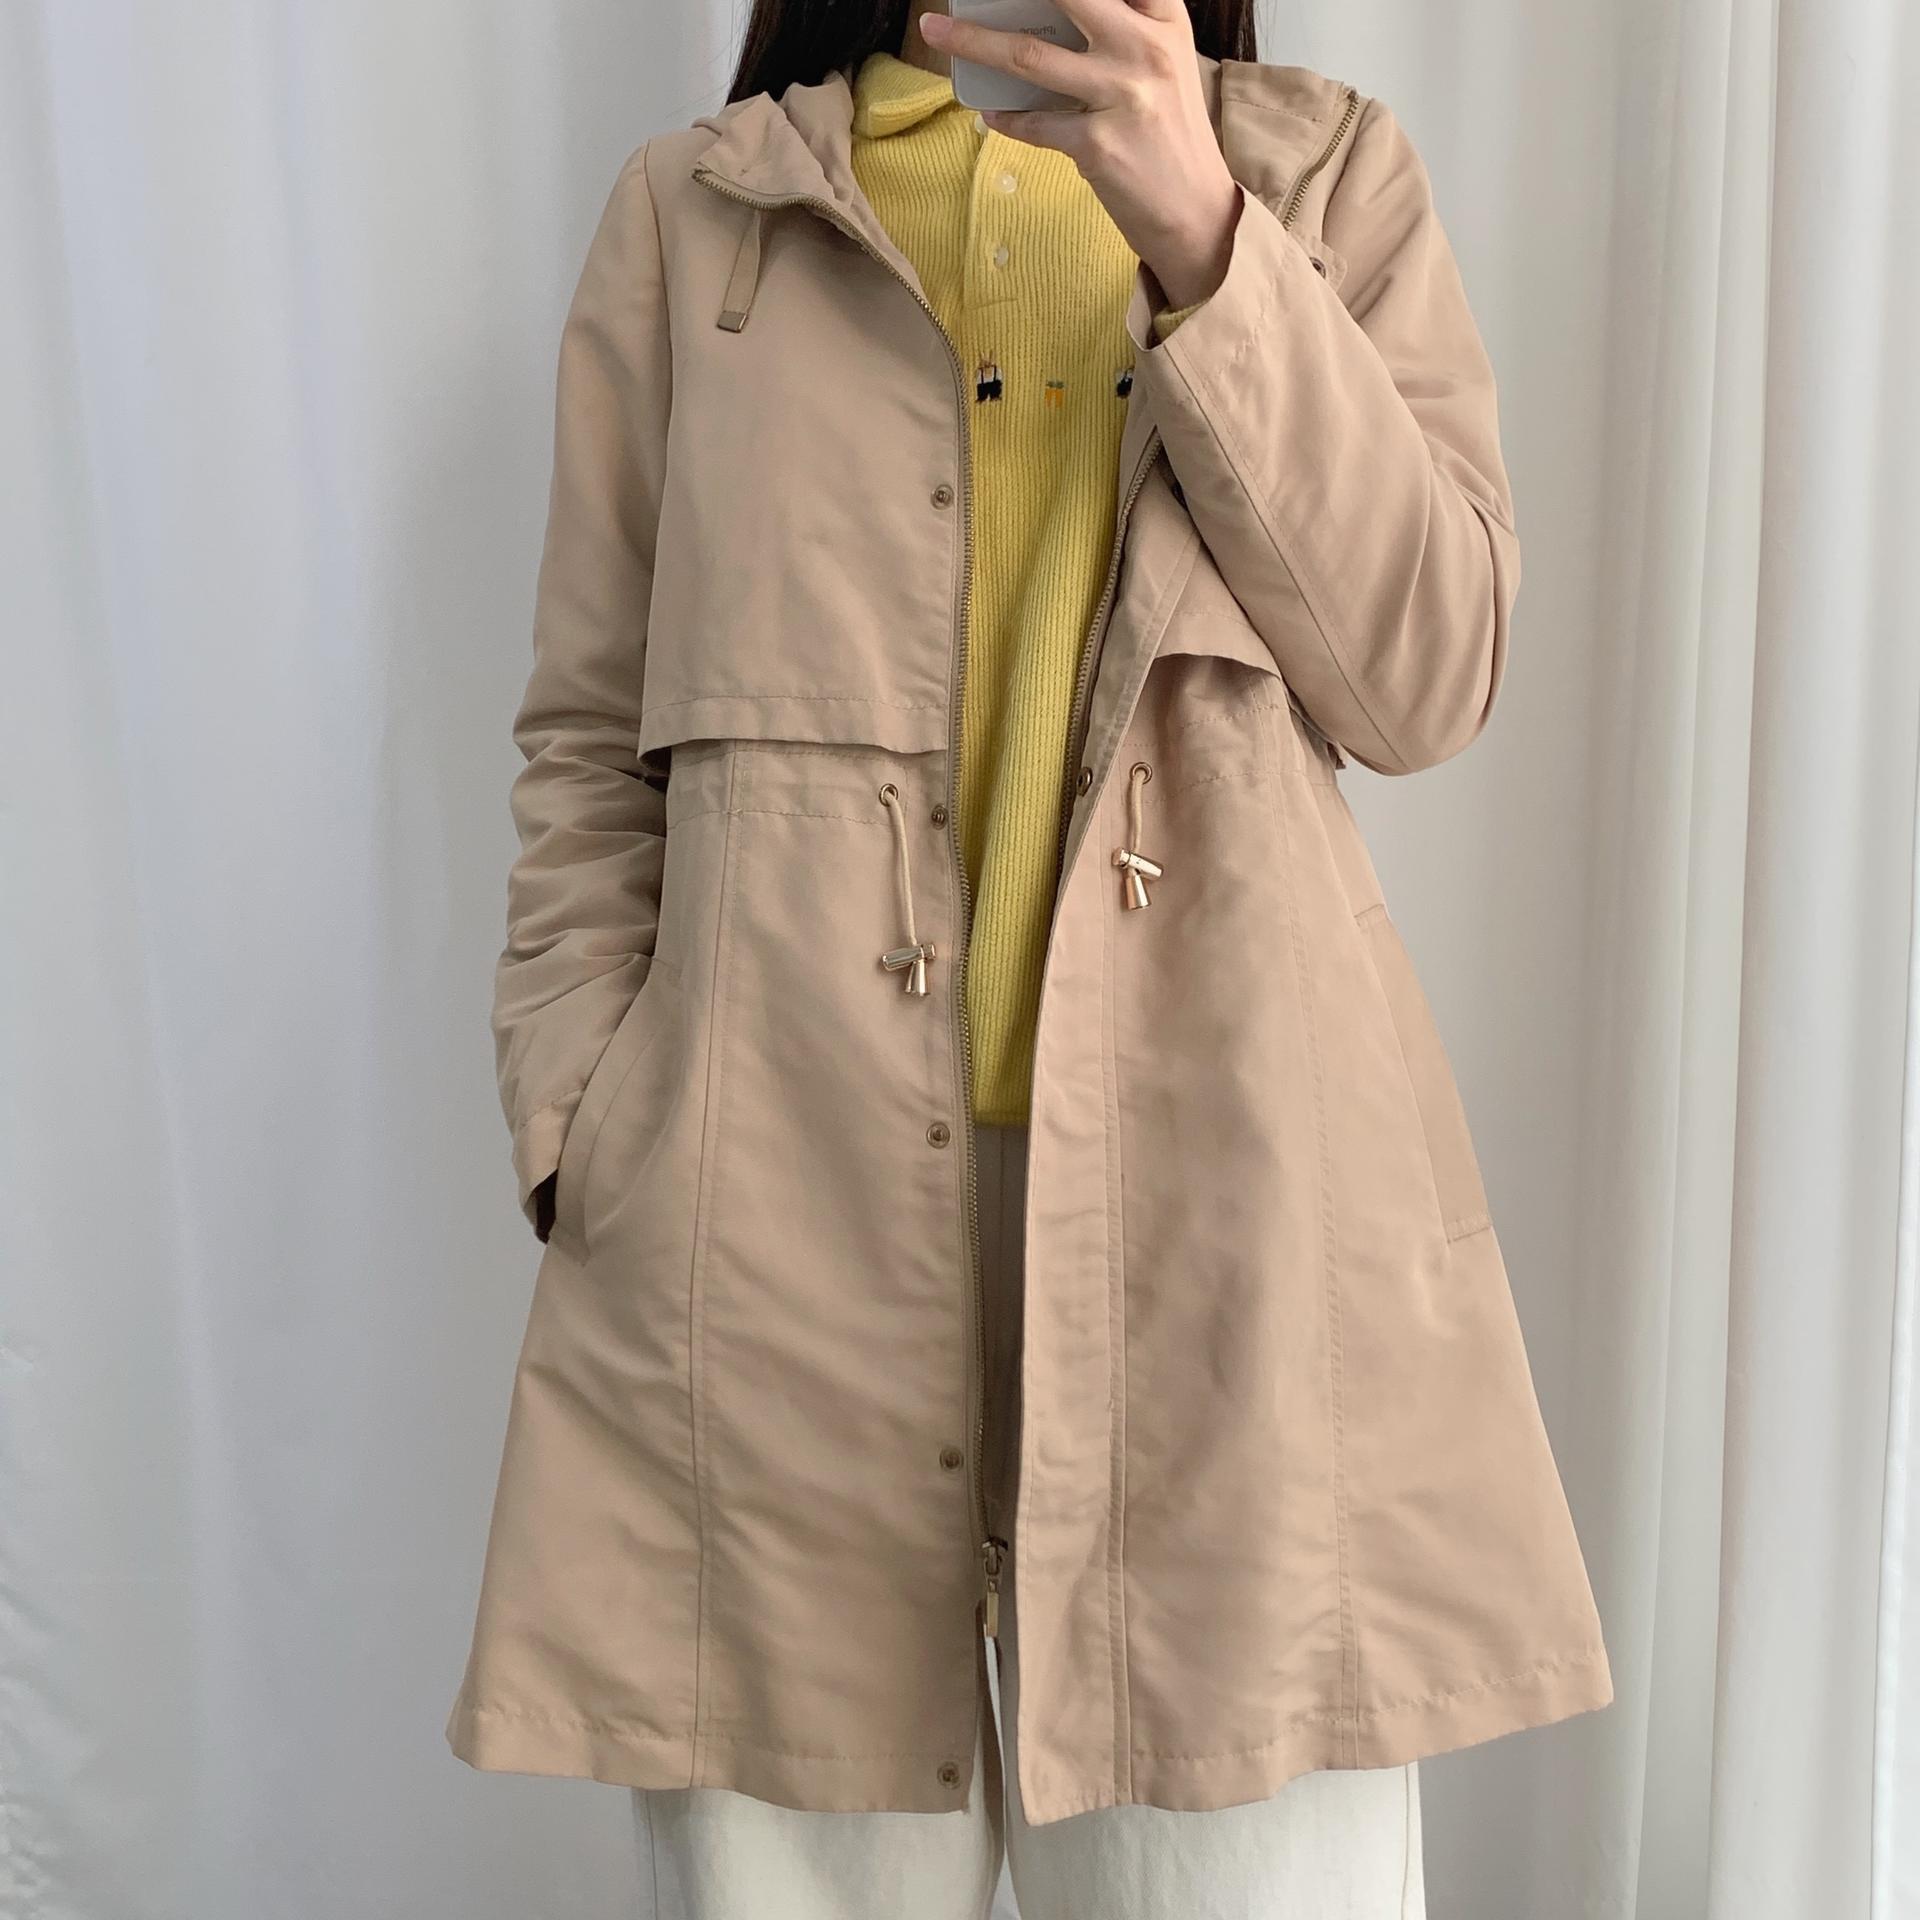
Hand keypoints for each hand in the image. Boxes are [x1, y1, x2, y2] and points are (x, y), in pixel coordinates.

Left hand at [917, 0, 1240, 308]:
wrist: (1196, 214)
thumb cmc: (1172, 137)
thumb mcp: (1164, 66)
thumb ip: (1123, 30)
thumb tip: (1051, 13)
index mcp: (1164, 23)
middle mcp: (1144, 50)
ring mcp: (1120, 97)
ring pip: (1029, 57)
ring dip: (973, 43)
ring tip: (937, 33)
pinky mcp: (1096, 145)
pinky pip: (1034, 124)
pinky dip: (1007, 118)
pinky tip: (992, 114)